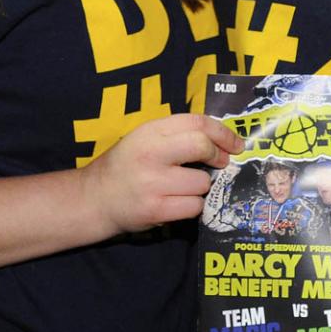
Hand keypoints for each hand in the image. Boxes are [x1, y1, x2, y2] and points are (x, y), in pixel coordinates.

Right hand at [82, 114, 243, 233]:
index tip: (235, 143)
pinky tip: (179, 202)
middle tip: (221, 162)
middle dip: (219, 156)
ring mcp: (152, 183)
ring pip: (202, 182)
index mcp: (150, 131)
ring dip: (201, 186)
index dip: (222, 132)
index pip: (196, 122)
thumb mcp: (146, 138)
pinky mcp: (156, 210)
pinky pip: (194, 207)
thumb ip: (177, 134)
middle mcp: (150, 154)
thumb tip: (222, 139)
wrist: (96, 198)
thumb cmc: (127, 165)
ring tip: (185, 187)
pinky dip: (193, 206)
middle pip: (202, 146)